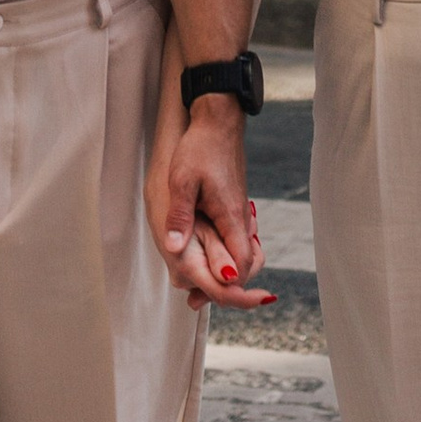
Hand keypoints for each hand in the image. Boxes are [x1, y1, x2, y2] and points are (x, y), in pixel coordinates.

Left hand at [148, 93, 275, 312]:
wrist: (219, 121)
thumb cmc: (200, 148)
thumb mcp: (182, 180)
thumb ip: (179, 216)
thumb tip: (172, 249)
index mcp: (231, 216)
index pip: (241, 264)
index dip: (231, 286)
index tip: (212, 296)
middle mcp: (241, 219)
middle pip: (249, 266)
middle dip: (229, 288)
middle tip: (197, 300)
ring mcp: (241, 212)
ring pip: (245, 255)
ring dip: (228, 274)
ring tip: (198, 286)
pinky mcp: (236, 206)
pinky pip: (237, 241)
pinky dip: (226, 256)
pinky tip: (205, 258)